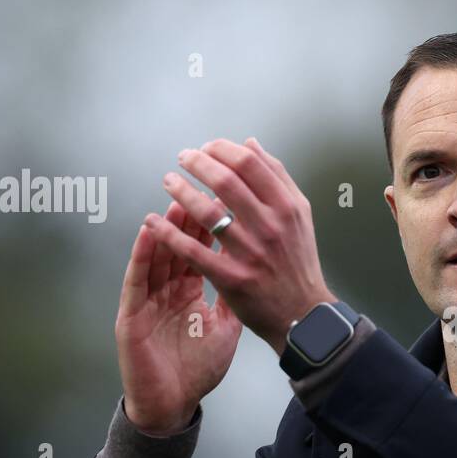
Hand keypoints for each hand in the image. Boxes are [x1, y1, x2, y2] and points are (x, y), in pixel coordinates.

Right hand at [115, 202, 243, 433]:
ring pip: (156, 253)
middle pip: (179, 243)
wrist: (172, 404)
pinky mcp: (131, 314)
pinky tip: (149, 230)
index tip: (228, 197)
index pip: (199, 249)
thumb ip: (234, 300)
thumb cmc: (196, 369)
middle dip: (190, 213)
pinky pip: (137, 278)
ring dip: (166, 225)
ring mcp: (148, 299)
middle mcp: (166, 289)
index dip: (212, 224)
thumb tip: (255, 273)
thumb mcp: (224, 329)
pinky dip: (142, 254)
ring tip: (176, 194)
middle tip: (203, 186)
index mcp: (188, 291)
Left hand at [146, 137, 334, 356]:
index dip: (222, 149)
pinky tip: (153, 221)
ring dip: (181, 191)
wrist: (302, 313)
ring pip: (207, 212)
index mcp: (287, 207)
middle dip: (197, 163)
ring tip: (169, 181)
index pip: (249, 163)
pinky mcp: (232, 278)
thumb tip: (251, 144)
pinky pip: (193, 250)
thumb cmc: (298, 262)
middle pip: (226, 181)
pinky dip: (169, 233)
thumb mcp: (300, 215)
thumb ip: (277, 177)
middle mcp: (271, 227)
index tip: (207, 148)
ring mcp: (251, 253)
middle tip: (183, 158)